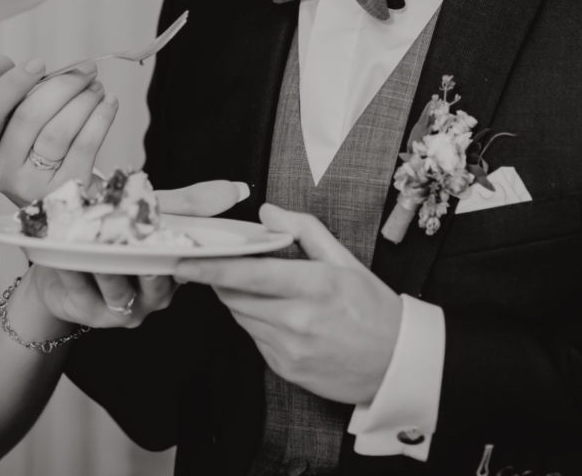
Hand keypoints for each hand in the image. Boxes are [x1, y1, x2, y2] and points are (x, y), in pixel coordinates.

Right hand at [0, 55, 117, 203]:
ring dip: (84, 101)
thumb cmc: (34, 151)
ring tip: (97, 87)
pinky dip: (101, 118)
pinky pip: (84, 146)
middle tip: (87, 70)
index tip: (40, 63)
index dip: (12, 83)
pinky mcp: (65, 192)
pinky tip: (109, 104)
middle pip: (29, 117)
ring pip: (59, 131)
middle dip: (63, 86)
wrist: (62, 199)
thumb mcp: (14, 123)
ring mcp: (31, 185)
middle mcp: (1, 171)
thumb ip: (5, 91)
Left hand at [12, 180, 249, 328]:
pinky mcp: (90, 313)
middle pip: (156, 276)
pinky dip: (72, 268)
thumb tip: (239, 189)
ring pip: (118, 282)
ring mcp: (125, 309)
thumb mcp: (153, 212)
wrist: (62, 258)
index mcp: (177, 272)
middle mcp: (156, 296)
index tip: (180, 227)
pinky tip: (64, 252)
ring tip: (95, 240)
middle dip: (145, 253)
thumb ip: (191, 203)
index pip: (192, 261)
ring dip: (105, 260)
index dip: (189, 247)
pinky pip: (81, 289)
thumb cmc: (113, 232)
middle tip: (136, 233)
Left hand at [175, 203, 401, 405]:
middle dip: (223, 279)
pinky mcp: (285, 369)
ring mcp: (289, 349)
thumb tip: (267, 213)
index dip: (211, 268)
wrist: (396, 364)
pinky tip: (278, 314)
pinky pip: (255, 339)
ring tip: (260, 287)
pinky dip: (256, 322)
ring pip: (242, 317)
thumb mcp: (346, 260)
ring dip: (239, 299)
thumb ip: (304, 230)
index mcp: (314, 287)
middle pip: (235, 297)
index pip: (248, 276)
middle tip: (222, 263)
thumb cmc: (374, 308)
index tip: (184, 261)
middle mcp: (297, 321)